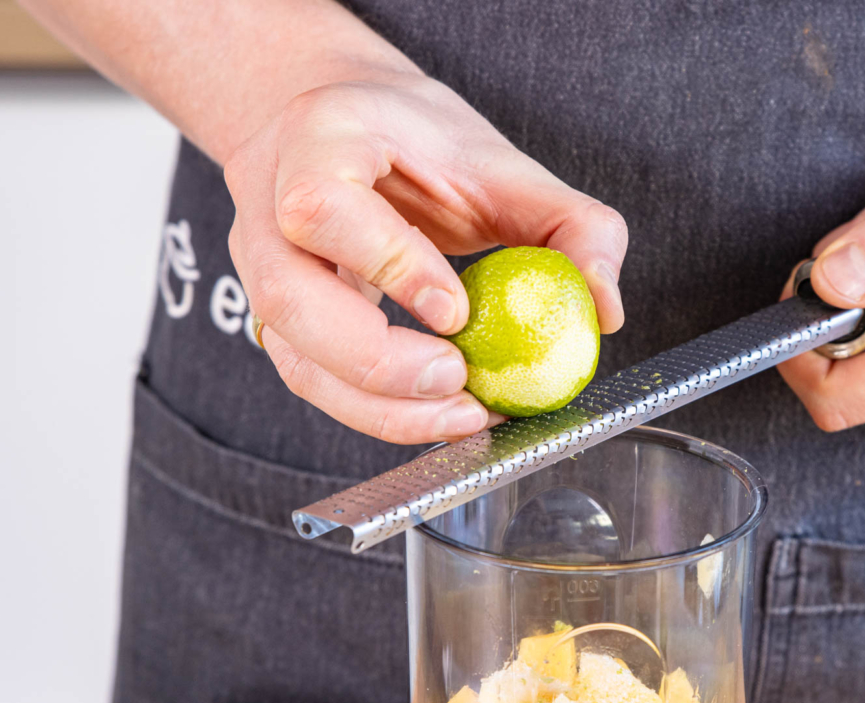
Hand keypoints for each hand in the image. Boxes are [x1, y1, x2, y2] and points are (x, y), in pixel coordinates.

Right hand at [225, 68, 626, 443]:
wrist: (336, 123)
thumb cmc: (413, 138)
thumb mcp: (497, 158)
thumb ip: (568, 222)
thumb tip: (605, 308)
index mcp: (316, 141)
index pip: (323, 208)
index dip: (389, 266)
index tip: (456, 312)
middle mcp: (267, 207)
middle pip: (286, 297)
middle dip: (375, 360)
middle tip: (457, 381)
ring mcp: (260, 268)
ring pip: (292, 358)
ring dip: (378, 406)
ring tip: (461, 417)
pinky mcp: (277, 319)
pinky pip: (313, 382)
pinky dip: (377, 413)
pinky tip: (438, 415)